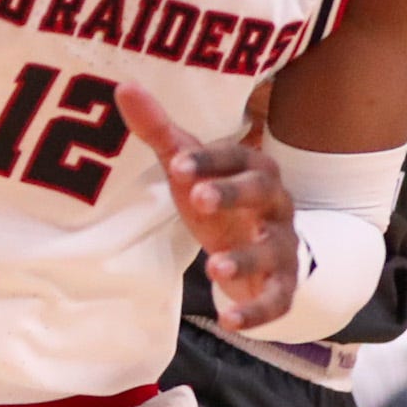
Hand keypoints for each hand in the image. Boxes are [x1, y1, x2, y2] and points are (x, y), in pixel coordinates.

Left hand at [117, 83, 298, 331]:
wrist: (257, 247)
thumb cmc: (218, 200)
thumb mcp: (189, 168)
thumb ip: (160, 131)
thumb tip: (124, 86)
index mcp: (254, 169)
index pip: (236, 157)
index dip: (209, 159)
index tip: (177, 163)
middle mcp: (275, 203)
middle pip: (262, 192)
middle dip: (233, 194)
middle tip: (198, 199)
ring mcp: (281, 245)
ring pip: (272, 249)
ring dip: (244, 258)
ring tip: (213, 266)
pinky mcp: (282, 285)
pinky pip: (277, 299)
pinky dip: (256, 312)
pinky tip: (230, 320)